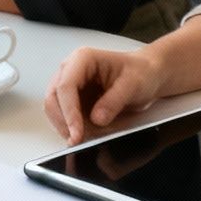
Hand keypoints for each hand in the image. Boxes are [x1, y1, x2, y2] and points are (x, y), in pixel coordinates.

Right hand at [45, 46, 164, 144]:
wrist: (147, 75)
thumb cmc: (141, 72)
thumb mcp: (134, 84)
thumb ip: (115, 100)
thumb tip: (97, 118)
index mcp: (83, 59)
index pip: (65, 86)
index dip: (69, 112)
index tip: (77, 133)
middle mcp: (71, 70)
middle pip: (53, 98)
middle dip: (63, 122)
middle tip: (77, 140)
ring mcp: (70, 85)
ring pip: (54, 109)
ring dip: (65, 126)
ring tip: (83, 138)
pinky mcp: (73, 99)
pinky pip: (64, 116)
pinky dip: (71, 127)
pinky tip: (83, 134)